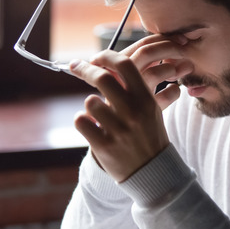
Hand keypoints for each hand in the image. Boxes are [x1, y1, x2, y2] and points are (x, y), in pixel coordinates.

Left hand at [69, 44, 190, 181]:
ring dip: (90, 105)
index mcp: (146, 99)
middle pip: (102, 78)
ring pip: (89, 101)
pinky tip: (91, 126)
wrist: (153, 172)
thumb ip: (133, 88)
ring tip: (98, 115)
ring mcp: (118, 129)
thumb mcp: (150, 109)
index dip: (106, 56)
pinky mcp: (104, 145)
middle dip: (85, 69)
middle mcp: (132, 112)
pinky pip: (81, 121)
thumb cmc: (149, 135)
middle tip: (76, 66)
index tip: (95, 57)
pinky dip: (83, 121)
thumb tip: (111, 64)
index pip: (125, 65)